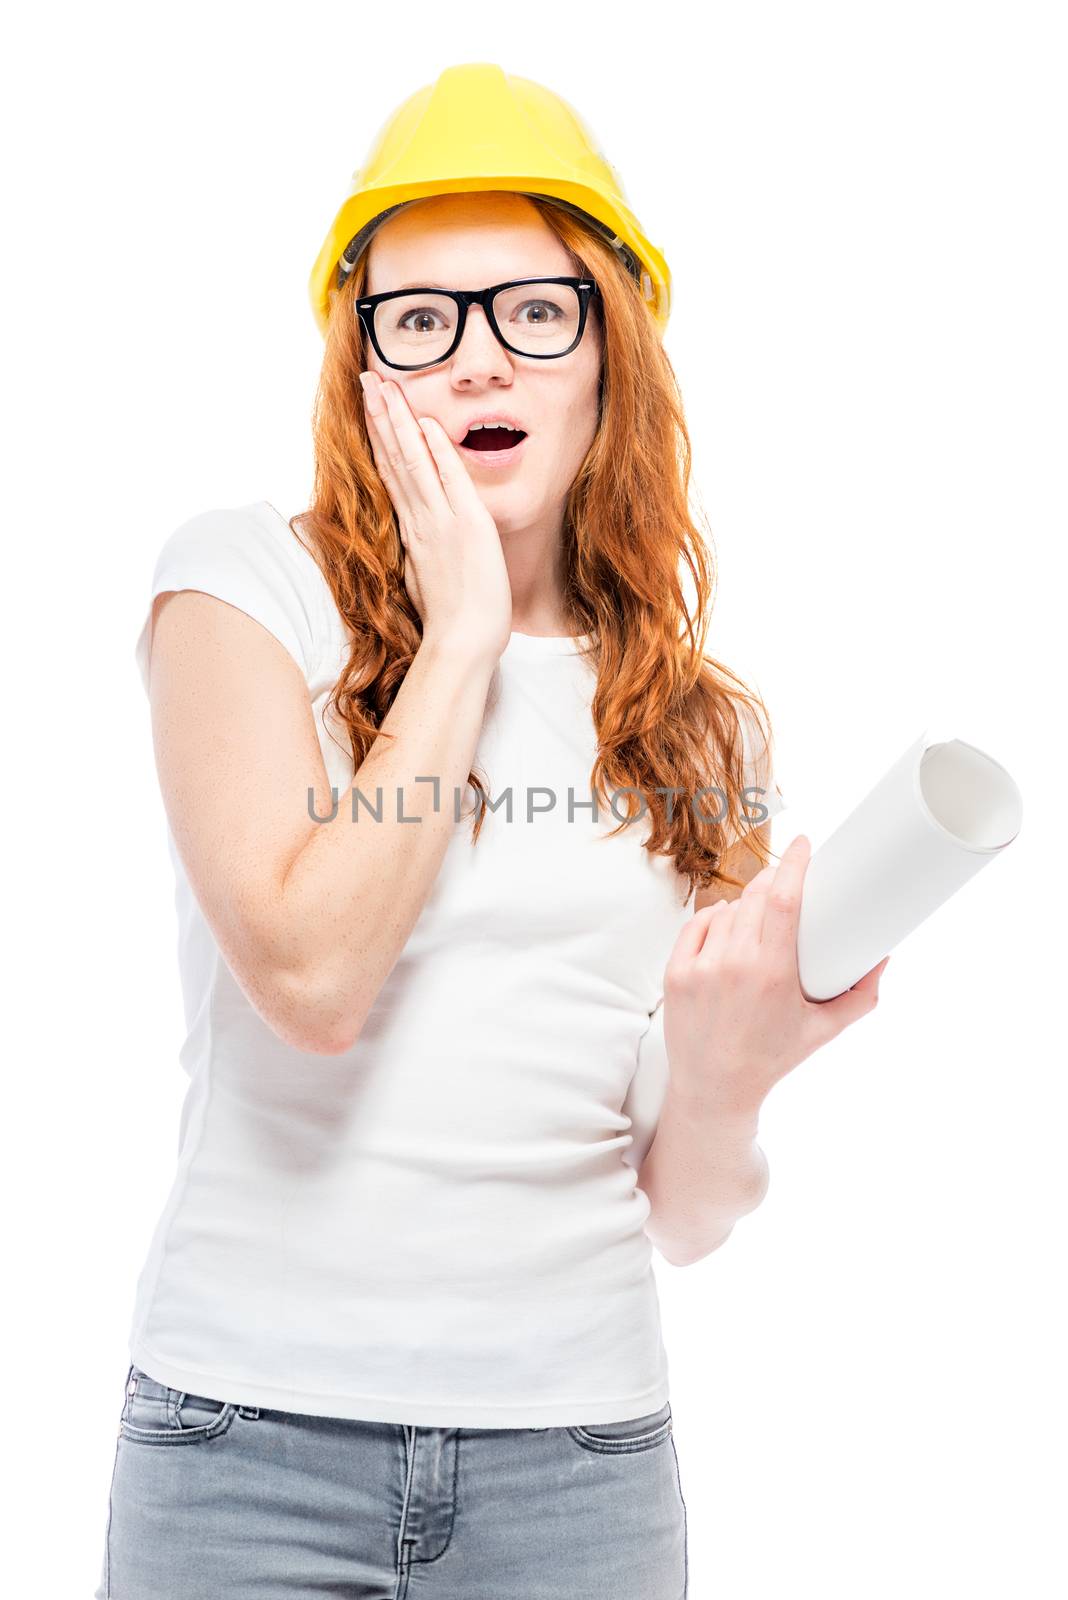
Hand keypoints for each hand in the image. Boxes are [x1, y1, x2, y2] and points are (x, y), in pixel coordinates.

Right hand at [359, 371, 512, 663]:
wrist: (462, 644)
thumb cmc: (452, 621)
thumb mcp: (428, 578)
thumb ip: (422, 551)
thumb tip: (418, 539)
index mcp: (411, 531)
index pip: (391, 474)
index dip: (379, 439)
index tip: (371, 409)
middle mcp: (419, 521)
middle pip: (392, 458)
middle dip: (380, 416)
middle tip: (366, 379)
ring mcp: (439, 522)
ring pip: (410, 462)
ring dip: (397, 422)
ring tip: (382, 387)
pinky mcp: (464, 527)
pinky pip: (447, 481)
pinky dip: (436, 452)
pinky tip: (425, 424)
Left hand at [662, 834, 888, 1112]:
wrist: (714, 1088)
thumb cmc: (773, 1058)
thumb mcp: (824, 1031)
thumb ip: (861, 996)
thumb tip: (884, 958)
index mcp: (773, 975)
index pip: (782, 901)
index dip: (794, 865)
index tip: (803, 843)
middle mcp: (733, 966)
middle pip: (755, 898)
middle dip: (773, 880)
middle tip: (787, 879)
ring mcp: (700, 969)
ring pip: (728, 910)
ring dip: (746, 902)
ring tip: (761, 912)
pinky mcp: (676, 973)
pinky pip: (698, 924)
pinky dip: (715, 917)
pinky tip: (728, 922)